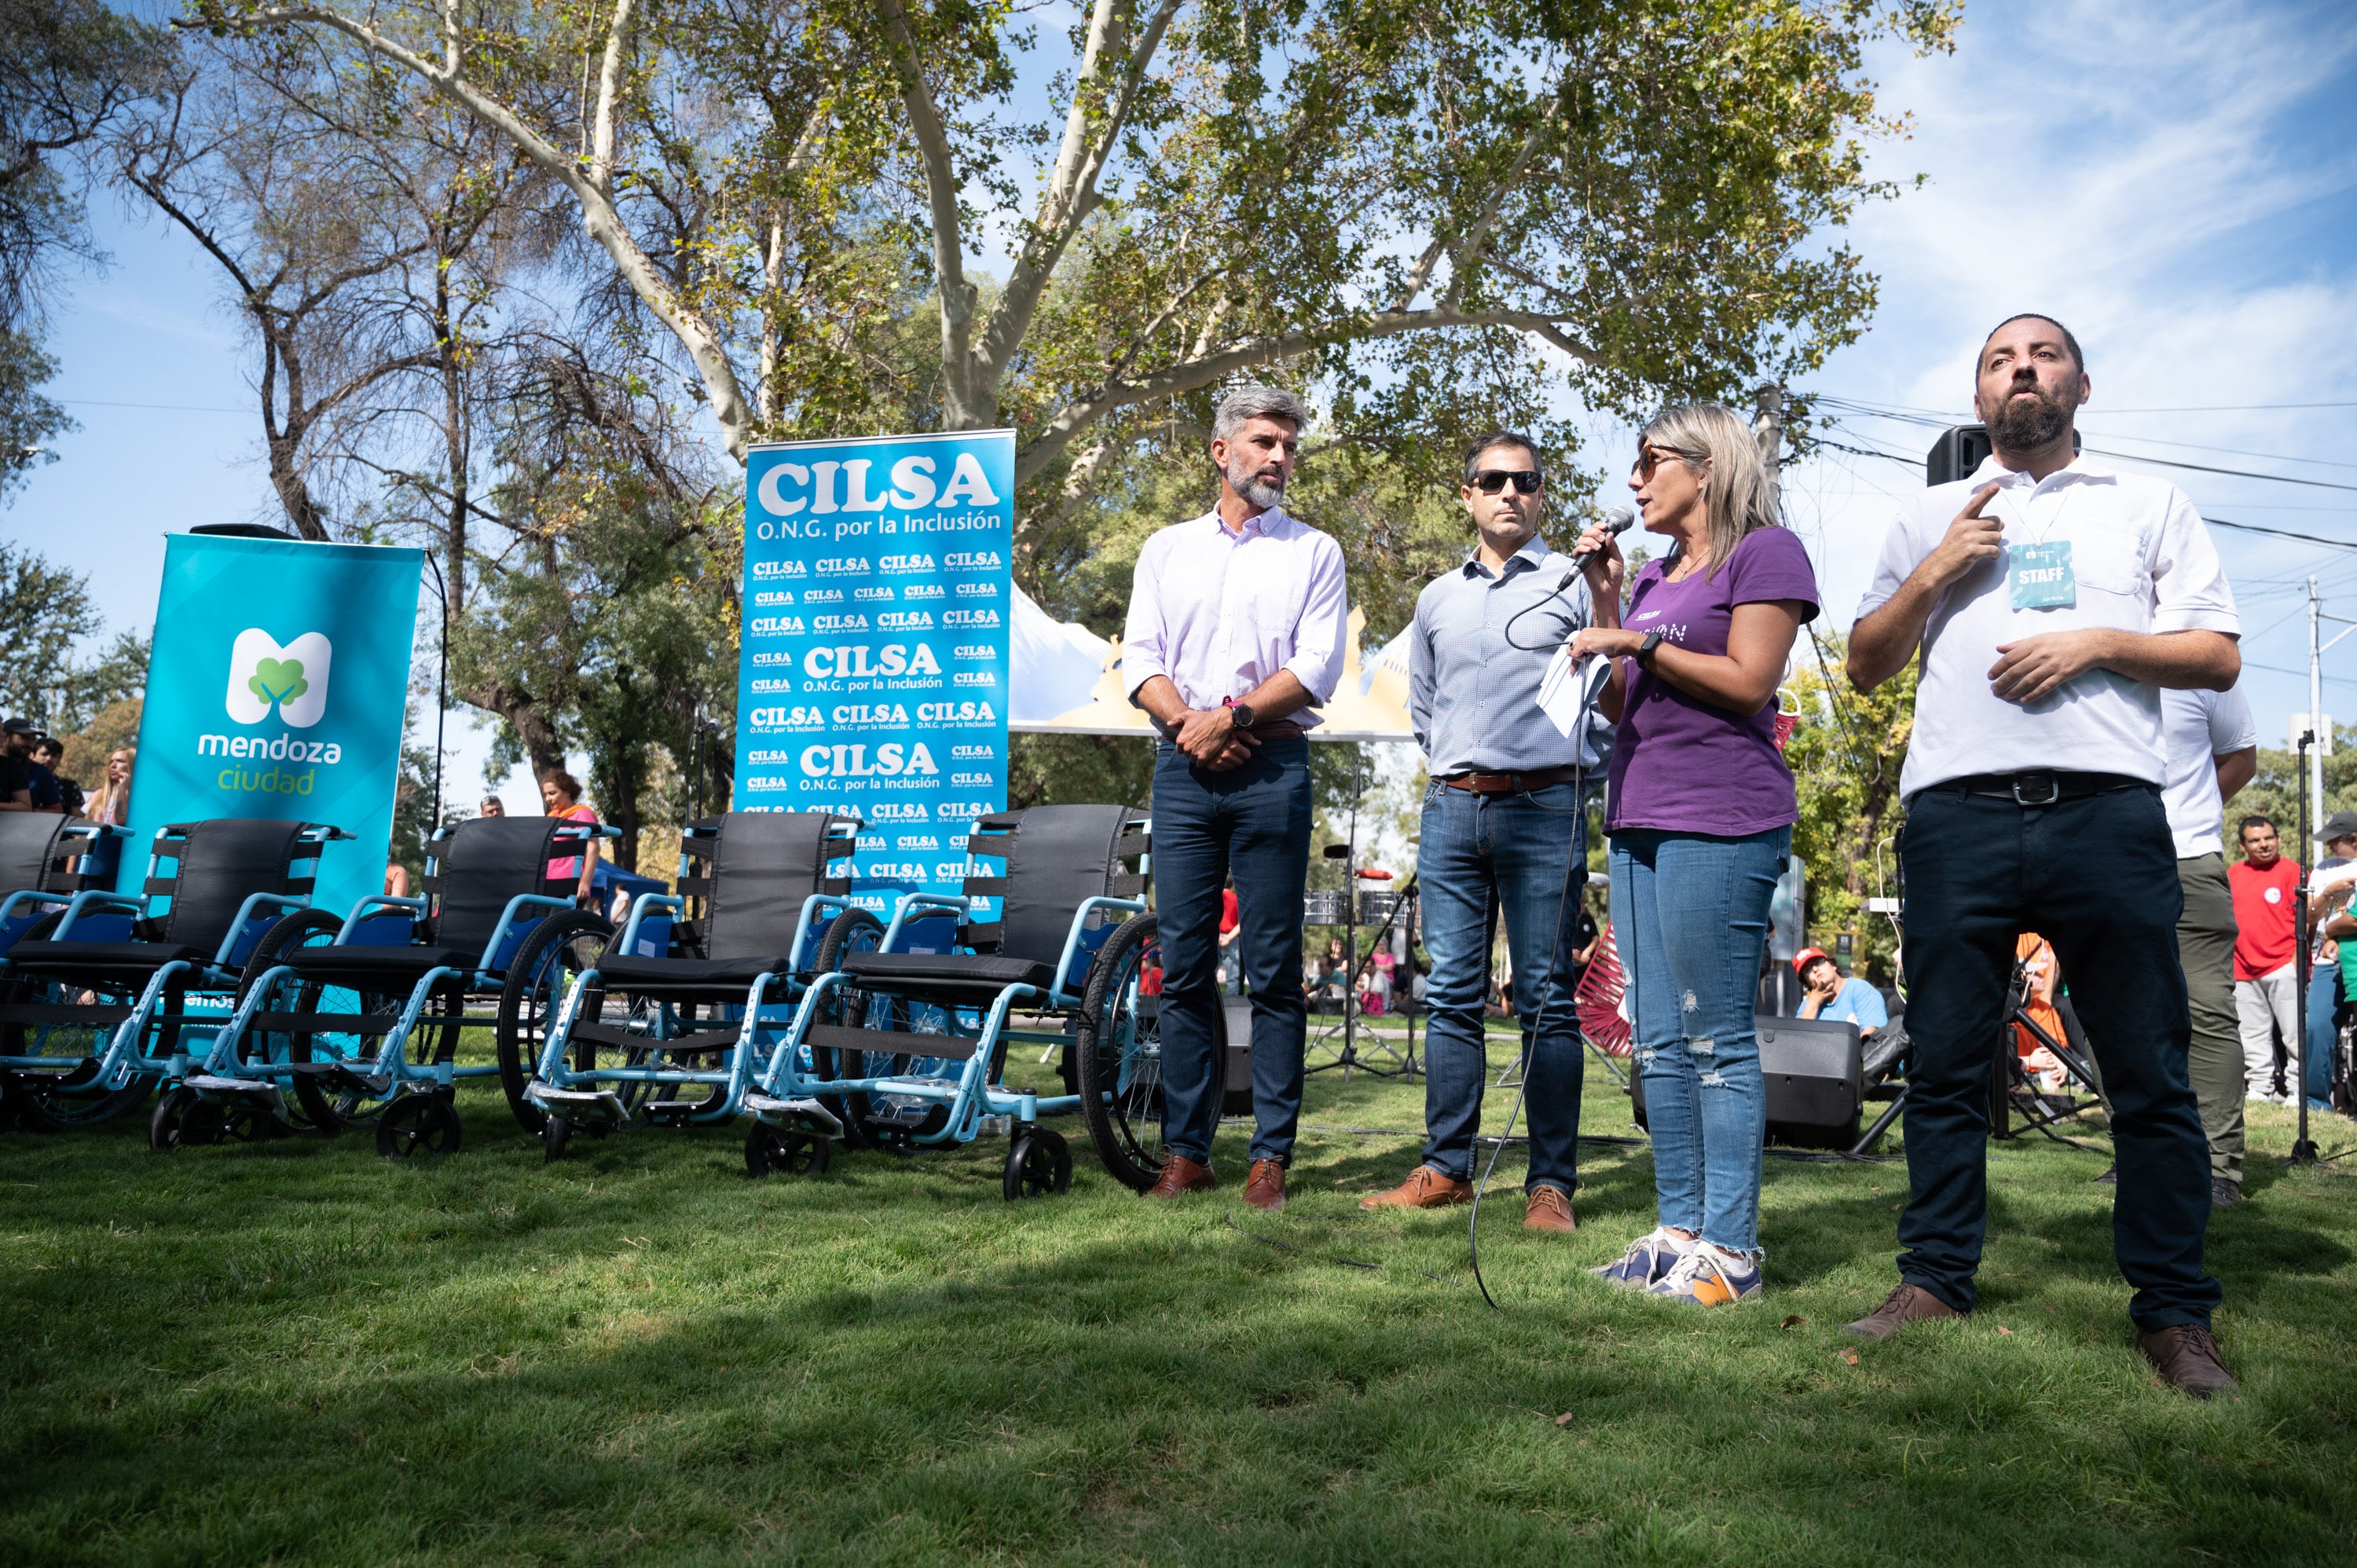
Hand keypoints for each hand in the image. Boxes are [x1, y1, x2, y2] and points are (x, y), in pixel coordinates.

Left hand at [1175, 707, 1259, 768]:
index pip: (1180, 750)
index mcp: (1180, 739)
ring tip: (1205, 750)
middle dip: (1193, 752)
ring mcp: (1194, 753)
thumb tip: (1168, 724)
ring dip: (1199, 757)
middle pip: (1187, 756)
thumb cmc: (1204, 717)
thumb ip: (1177, 719)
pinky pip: (1200, 764)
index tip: (1194, 743)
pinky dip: (1204, 761)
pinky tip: (1209, 754)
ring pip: (1194, 760)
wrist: (1219, 722)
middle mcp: (1186, 747)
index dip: (1187, 747)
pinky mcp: (1203, 757)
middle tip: (1201, 746)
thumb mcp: (1188, 715)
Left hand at [1568, 626, 1641, 661]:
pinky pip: (1575, 655)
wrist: (1622, 641)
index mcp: (1587, 632)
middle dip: (1573, 660)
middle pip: (1570, 649)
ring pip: (1571, 652)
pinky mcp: (1584, 642)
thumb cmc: (1614, 644)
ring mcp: (1583, 637)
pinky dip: (1581, 659)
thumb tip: (1584, 658)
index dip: (1574, 656)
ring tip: (1591, 658)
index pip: (1574, 645)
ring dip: (1579, 659)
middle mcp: (1583, 632)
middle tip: (1574, 670)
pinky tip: (1592, 656)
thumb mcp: (1598, 646)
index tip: (1574, 667)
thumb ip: (1589, 649)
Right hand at [1570, 522, 1625, 606]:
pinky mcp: (1581, 562)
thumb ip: (1613, 546)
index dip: (1599, 525)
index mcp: (1603, 545)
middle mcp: (1594, 547)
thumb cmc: (1615, 575)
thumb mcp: (1617, 558)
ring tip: (1597, 548)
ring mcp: (1587, 554)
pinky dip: (1581, 548)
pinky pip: (1576, 551)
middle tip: (1601, 539)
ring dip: (1589, 540)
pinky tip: (1589, 551)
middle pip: (1587, 532)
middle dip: (1594, 532)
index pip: (1598, 530)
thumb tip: (1609, 533)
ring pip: (1581, 539)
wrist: (1609, 589)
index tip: (1604, 526)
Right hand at [1807, 970, 1840, 1001]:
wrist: (1812, 1004)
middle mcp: (1817, 991)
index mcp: (1814, 989)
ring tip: (1832, 984)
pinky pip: (1828, 994)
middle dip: (1822, 982)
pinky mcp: (1823, 997)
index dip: (1814, 981)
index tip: (1814, 978)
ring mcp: (1820, 994)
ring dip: (1829, 986)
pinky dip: (1831, 993)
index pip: (1813, 984)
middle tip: (1824, 979)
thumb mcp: (1812, 993)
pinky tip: (1834, 992)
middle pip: (1820, 985)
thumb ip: (1814, 989)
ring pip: (1825, 989)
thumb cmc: (1812, 999)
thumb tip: (1814, 987)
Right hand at [1925, 481, 2004, 587]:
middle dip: (1996, 531)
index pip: (1975, 504)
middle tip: (1988, 540)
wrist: (1938, 567)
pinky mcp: (1973, 552)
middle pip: (1995, 522)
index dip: (1987, 494)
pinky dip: (1995, 555)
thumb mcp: (1958, 532)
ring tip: (1986, 549)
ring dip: (1995, 544)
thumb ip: (1978, 525)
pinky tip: (1990, 557)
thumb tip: (2002, 524)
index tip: (1996, 485)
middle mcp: (1966, 527)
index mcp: (1961, 520)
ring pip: (1997, 536)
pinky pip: (1994, 550)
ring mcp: (1969, 539)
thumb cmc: (1950, 550)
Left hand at [1988, 629, 2109, 703]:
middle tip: (1995, 690)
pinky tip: (2024, 700)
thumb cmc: (2061, 641)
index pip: (2011, 657)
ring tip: (2006, 696)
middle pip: (2017, 671)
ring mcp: (2052, 666)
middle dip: (2003, 681)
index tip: (1990, 676)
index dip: (1999, 668)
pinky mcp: (2062, 675)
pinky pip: (2045, 687)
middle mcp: (2041, 655)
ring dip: (2015, 690)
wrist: (2088, 645)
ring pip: (2029, 680)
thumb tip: (1999, 648)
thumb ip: (2018, 644)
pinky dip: (2033, 694)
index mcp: (2034, 644)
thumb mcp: (2039, 638)